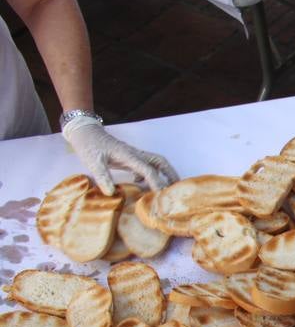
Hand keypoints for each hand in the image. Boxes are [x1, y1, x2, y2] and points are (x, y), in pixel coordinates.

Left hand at [62, 117, 177, 195]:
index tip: (160, 194)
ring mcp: (133, 155)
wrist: (84, 132)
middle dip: (170, 174)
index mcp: (129, 155)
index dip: (156, 182)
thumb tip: (111, 193)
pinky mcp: (129, 157)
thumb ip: (102, 177)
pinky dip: (150, 174)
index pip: (148, 170)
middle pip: (160, 162)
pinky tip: (142, 184)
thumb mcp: (92, 162)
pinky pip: (145, 165)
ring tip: (167, 187)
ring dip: (164, 173)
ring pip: (155, 163)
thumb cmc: (88, 145)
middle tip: (177, 187)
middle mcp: (135, 154)